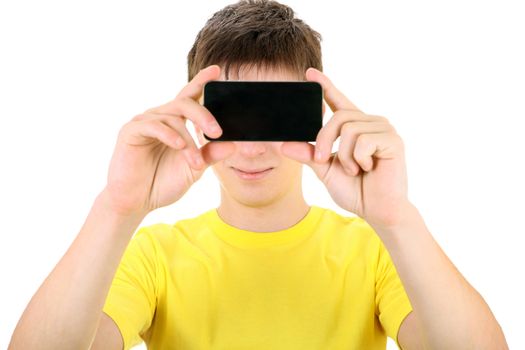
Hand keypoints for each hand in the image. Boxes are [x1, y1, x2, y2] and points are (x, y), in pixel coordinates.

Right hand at [103, 65, 234, 216]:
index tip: (217, 71)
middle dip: (204, 115)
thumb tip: (233, 144)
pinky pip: (153, 125)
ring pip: (173, 118)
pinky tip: (179, 146)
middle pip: (184, 102)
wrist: (136, 203)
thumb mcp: (194, 169)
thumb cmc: (162, 183)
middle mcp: (160, 117)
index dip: (202, 81)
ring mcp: (144, 123)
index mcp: (176, 123)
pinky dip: (169, 135)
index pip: (190, 96)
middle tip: (217, 132)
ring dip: (189, 141)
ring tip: (195, 164)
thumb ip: (211, 155)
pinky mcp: (130, 132)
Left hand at [281, 68, 409, 228]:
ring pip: (349, 129)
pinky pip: (363, 141)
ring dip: (344, 156)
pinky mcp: (393, 140)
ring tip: (356, 169)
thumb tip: (284, 145)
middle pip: (338, 117)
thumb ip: (309, 155)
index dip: (325, 87)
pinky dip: (358, 159)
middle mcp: (370, 123)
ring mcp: (383, 129)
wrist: (378, 211)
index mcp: (355, 128)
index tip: (309, 73)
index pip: (338, 102)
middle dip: (324, 140)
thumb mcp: (325, 171)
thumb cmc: (356, 190)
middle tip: (323, 160)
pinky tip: (369, 168)